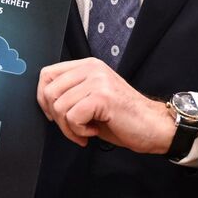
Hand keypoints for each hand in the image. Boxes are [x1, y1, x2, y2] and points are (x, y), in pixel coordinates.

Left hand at [37, 57, 174, 153]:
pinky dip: (79, 131)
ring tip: (87, 130)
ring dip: (69, 128)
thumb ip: (70, 92)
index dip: (43, 98)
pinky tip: (94, 131)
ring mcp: (97, 81)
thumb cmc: (122, 117)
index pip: (47, 74)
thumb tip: (44, 101)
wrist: (154, 126)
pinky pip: (72, 117)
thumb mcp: (91, 98)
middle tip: (74, 128)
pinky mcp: (102, 97)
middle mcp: (91, 68)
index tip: (53, 114)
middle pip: (50, 92)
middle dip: (57, 118)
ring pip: (59, 107)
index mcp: (86, 65)